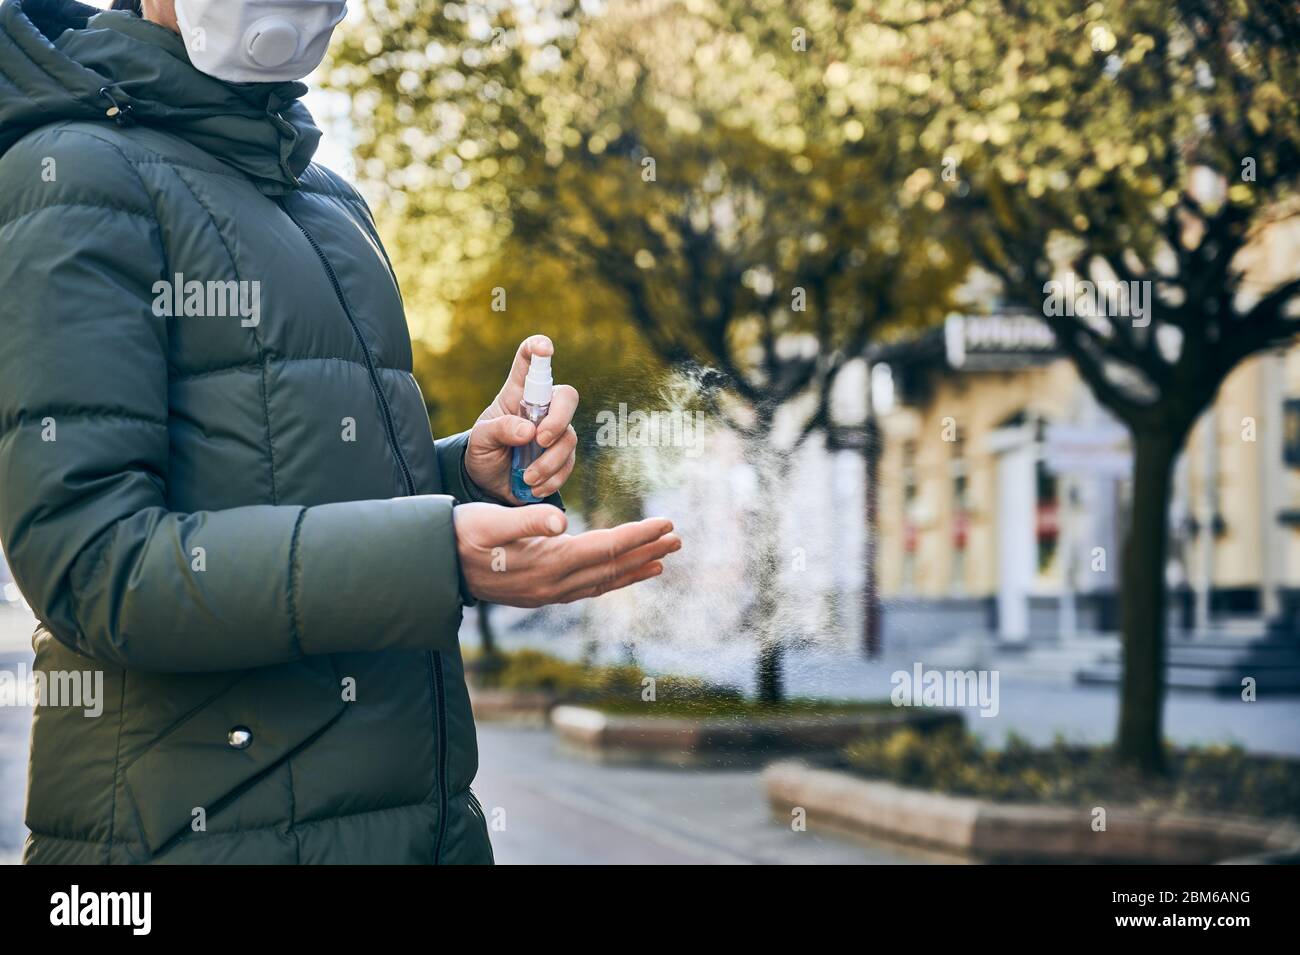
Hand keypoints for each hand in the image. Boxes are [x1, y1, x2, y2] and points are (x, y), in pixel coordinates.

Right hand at [453, 502, 680, 606]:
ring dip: (634, 568)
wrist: (432, 566)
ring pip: (603, 581)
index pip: (605, 548)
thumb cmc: (460, 535)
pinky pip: (588, 588)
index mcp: (547, 562)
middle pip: (612, 567)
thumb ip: (526, 520)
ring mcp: (548, 593)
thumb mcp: (489, 520)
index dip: (639, 535)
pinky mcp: (541, 594)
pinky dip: (612, 579)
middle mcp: (554, 584)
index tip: (666, 523)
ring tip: (662, 559)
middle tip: (678, 539)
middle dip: (647, 552)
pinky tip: (622, 573)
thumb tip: (561, 521)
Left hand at [464, 334, 577, 503]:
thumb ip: (499, 430)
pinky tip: (533, 486)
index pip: (530, 363)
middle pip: (566, 397)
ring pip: (569, 437)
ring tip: (527, 477)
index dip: (538, 349)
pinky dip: (552, 478)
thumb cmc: (483, 453)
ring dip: (549, 461)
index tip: (545, 348)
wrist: (489, 486)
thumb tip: (528, 432)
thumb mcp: (480, 440)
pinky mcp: (562, 457)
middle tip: (540, 440)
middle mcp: (542, 409)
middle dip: (558, 419)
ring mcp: (555, 432)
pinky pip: (569, 463)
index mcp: (517, 394)